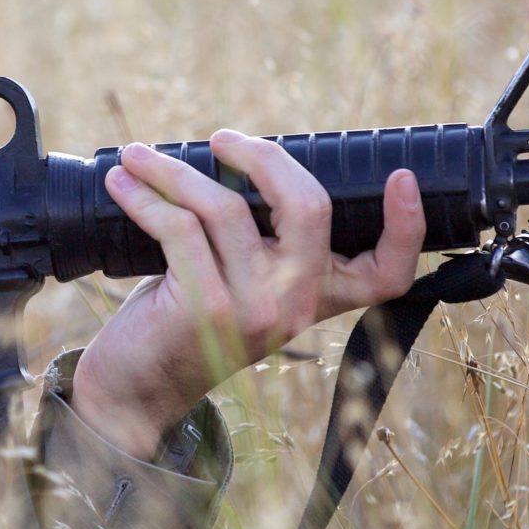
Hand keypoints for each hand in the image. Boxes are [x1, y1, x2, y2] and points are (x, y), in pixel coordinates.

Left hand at [69, 130, 424, 458]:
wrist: (138, 389)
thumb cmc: (187, 321)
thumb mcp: (243, 284)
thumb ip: (262, 241)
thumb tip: (245, 160)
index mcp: (318, 298)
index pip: (388, 273)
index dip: (406, 225)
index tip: (402, 177)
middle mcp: (296, 305)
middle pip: (309, 206)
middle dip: (262, 155)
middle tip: (222, 139)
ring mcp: (256, 308)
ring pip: (225, 206)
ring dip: (172, 171)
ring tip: (139, 156)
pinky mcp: (208, 306)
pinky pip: (179, 226)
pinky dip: (145, 196)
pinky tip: (123, 183)